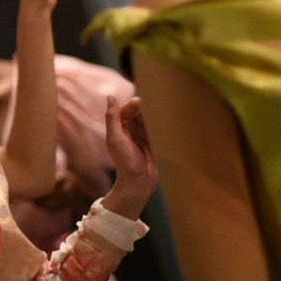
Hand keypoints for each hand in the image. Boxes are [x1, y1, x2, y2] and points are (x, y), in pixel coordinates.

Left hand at [101, 96, 157, 218]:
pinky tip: (170, 123)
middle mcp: (130, 128)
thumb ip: (112, 118)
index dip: (137, 104)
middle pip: (141, 111)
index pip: (128, 108)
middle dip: (149, 109)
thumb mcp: (115, 139)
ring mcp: (143, 134)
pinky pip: (158, 127)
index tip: (146, 103)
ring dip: (157, 115)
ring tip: (165, 114)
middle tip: (159, 108)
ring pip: (151, 118)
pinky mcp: (154, 141)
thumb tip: (110, 96)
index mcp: (120, 126)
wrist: (138, 184)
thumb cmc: (125, 162)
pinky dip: (163, 124)